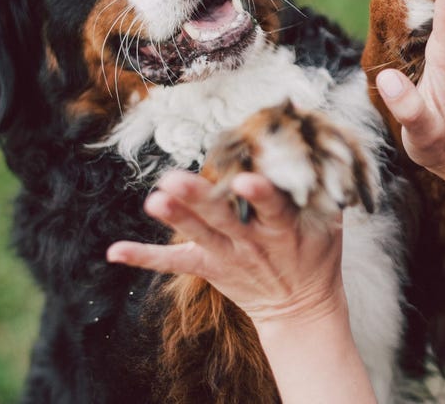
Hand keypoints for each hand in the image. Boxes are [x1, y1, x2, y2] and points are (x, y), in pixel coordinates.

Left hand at [107, 170, 346, 325]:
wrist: (301, 307)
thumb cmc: (316, 253)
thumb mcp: (329, 221)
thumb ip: (323, 184)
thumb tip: (314, 137)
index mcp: (284, 226)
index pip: (274, 205)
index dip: (261, 193)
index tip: (246, 178)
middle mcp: (253, 241)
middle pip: (224, 218)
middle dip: (200, 200)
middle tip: (174, 181)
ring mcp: (228, 256)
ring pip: (198, 235)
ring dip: (175, 218)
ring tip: (153, 200)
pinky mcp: (208, 268)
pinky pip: (173, 263)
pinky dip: (144, 257)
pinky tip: (114, 251)